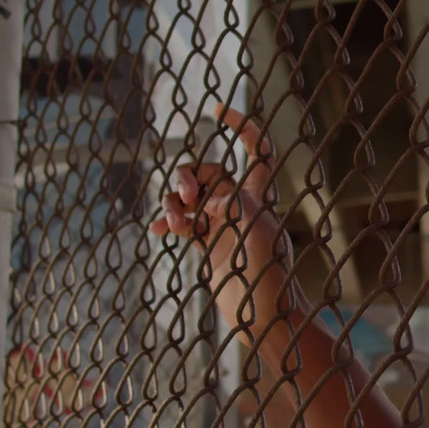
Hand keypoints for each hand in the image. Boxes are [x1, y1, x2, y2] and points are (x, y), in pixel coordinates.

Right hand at [148, 102, 292, 284]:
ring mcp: (221, 225)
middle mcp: (239, 206)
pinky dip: (167, 221)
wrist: (265, 318)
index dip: (242, 126)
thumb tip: (213, 197)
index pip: (256, 150)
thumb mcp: (261, 238)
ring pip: (189, 197)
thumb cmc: (271, 280)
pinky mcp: (208, 245)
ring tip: (173, 224)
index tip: (219, 109)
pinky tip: (157, 231)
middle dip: (188, 175)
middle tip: (185, 196)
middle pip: (208, 170)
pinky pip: (181, 222)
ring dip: (173, 202)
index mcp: (257, 197)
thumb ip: (241, 208)